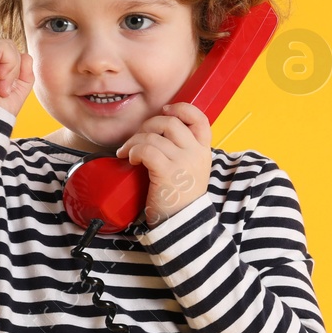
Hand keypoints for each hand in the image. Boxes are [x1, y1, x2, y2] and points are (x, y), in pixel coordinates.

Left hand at [117, 103, 212, 225]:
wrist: (181, 223)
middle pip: (170, 122)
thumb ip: (183, 150)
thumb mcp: (190, 169)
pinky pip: (146, 149)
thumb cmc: (180, 197)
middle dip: (148, 125)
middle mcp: (196, 153)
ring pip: (153, 136)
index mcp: (204, 151)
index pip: (199, 119)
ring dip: (134, 141)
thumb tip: (158, 130)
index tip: (165, 111)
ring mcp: (183, 162)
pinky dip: (133, 151)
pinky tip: (130, 160)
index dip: (181, 109)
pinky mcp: (167, 172)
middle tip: (138, 138)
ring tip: (127, 152)